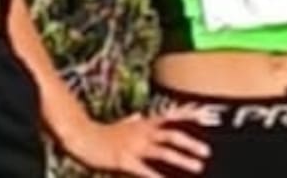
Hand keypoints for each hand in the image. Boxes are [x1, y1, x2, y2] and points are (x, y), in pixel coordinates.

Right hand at [64, 111, 210, 177]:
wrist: (79, 137)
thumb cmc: (100, 133)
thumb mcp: (119, 124)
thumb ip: (132, 121)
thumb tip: (137, 115)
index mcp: (142, 124)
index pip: (169, 117)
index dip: (187, 116)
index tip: (205, 116)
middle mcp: (140, 132)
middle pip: (170, 134)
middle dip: (189, 142)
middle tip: (207, 152)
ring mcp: (133, 145)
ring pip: (162, 150)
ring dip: (182, 158)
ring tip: (198, 166)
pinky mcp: (125, 160)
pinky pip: (145, 169)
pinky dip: (158, 176)